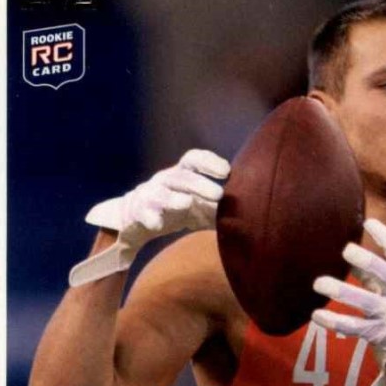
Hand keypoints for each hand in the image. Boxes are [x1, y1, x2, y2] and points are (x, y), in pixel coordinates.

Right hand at [69, 149, 229, 286]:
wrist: (134, 223)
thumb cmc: (173, 211)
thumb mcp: (198, 207)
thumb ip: (218, 207)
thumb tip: (250, 212)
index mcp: (181, 175)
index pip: (193, 160)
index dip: (209, 162)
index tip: (227, 171)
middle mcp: (164, 181)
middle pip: (181, 176)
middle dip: (200, 183)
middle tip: (218, 194)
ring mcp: (149, 195)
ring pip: (160, 193)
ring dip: (174, 198)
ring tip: (187, 203)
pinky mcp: (136, 213)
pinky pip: (142, 213)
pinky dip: (149, 218)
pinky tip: (157, 225)